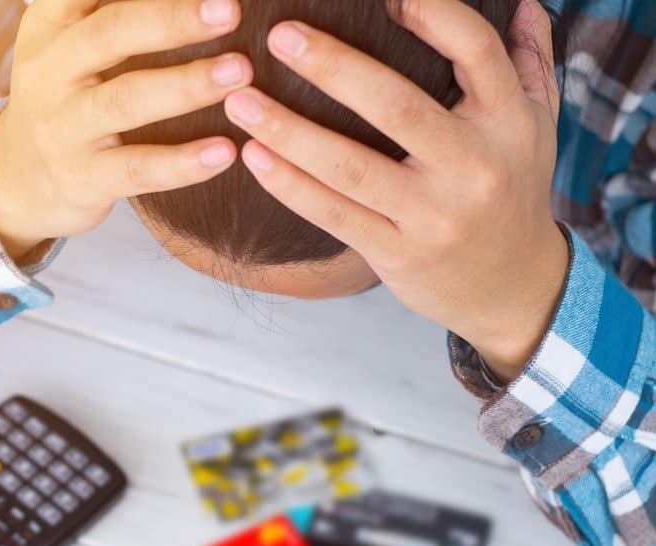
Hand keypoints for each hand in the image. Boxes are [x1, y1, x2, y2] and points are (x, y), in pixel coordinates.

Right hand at [0, 0, 252, 260]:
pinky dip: (183, 162)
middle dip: (175, 19)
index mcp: (50, 26)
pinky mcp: (82, 177)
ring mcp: (63, 127)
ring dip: (187, 84)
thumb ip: (110, 13)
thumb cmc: (66, 97)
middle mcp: (50, 71)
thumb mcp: (68, 44)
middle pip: (112, 34)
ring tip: (240, 72)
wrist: (18, 179)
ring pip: (126, 100)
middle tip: (231, 10)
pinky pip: (136, 169)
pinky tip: (225, 152)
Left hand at [225, 0, 567, 381]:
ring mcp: (434, 215)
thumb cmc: (512, 187)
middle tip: (280, 35)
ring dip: (288, 130)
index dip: (429, 11)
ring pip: (351, 166)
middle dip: (333, 66)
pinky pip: (333, 214)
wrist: (512, 286)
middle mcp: (475, 166)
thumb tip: (522, 0)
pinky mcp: (398, 253)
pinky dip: (289, 185)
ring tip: (240, 99)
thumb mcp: (536, 124)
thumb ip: (526, 60)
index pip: (472, 48)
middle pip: (397, 105)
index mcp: (509, 120)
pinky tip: (251, 155)